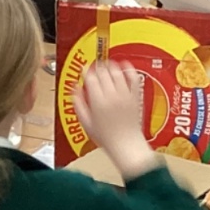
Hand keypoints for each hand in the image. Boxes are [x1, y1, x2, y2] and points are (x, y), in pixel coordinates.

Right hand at [73, 61, 157, 179]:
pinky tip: (123, 65)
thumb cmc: (106, 138)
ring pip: (116, 72)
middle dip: (97, 67)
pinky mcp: (135, 96)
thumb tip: (74, 89)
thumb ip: (79, 104)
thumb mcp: (86, 123)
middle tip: (95, 68)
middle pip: (102, 72)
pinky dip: (128, 69)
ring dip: (110, 65)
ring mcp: (124, 95)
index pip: (90, 78)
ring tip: (106, 65)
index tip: (84, 71)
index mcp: (98, 102)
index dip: (86, 71)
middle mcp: (111, 96)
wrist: (126, 145)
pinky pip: (132, 77)